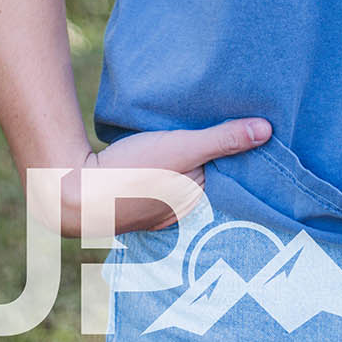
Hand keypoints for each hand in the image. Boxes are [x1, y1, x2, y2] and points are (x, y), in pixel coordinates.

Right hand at [55, 116, 271, 236]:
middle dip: (223, 161)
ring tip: (206, 136)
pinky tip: (171, 153)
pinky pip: (165, 184)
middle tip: (237, 129)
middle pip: (211, 180)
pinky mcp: (138, 200)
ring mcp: (158, 210)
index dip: (246, 158)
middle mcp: (182, 213)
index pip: (233, 179)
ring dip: (195, 163)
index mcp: (198, 202)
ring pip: (187, 181)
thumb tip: (268, 130)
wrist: (74, 190)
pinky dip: (172, 169)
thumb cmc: (132, 171)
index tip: (261, 134)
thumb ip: (223, 139)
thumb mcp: (183, 147)